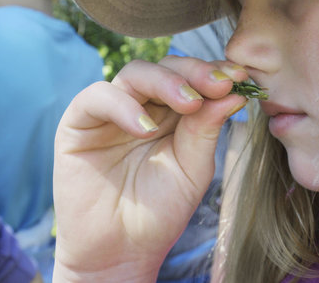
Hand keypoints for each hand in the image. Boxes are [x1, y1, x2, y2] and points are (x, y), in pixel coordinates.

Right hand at [52, 56, 247, 282]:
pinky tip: (146, 128)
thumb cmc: (159, 211)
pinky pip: (98, 96)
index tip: (240, 77)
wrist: (120, 252)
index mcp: (172, 112)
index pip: (192, 77)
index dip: (215, 72)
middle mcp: (141, 104)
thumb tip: (232, 93)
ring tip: (189, 103)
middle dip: (196, 72)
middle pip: (167, 66)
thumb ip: (206, 130)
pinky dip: (123, 106)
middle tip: (219, 84)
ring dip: (166, 82)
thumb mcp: (193, 169)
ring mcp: (110, 110)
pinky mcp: (78, 122)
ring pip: (136, 73)